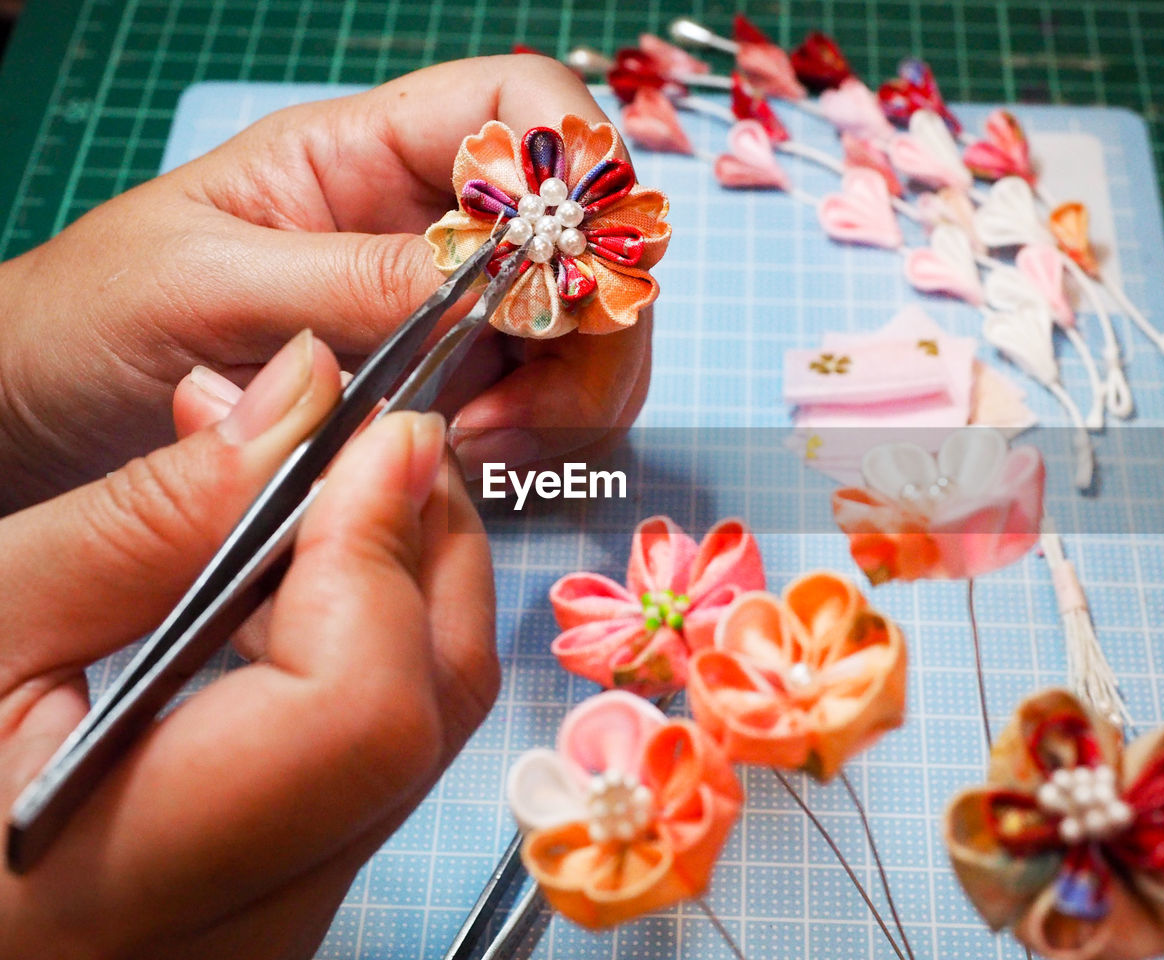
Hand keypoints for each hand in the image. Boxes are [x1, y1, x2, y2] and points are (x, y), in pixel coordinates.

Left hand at [0, 55, 650, 511]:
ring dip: (577, 386)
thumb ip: (349, 279)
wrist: (52, 418)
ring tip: (491, 444)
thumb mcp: (205, 283)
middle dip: (596, 310)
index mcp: (364, 154)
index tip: (569, 254)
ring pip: (584, 323)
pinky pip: (546, 395)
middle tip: (538, 390)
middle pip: (586, 229)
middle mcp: (427, 225)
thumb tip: (495, 283)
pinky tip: (481, 459)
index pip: (516, 103)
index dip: (574, 156)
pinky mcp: (451, 385)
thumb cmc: (96, 318)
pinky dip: (547, 431)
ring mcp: (450, 309)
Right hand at [0, 334, 497, 958]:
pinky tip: (298, 564)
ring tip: (315, 478)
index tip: (375, 429)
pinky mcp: (306, 873)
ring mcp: (295, 907)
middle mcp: (257, 920)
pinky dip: (372, 621)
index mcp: (132, 885)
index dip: (383, 550)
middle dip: (424, 535)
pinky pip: (391, 735)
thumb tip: (312, 395)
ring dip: (402, 567)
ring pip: (432, 716)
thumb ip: (153, 519)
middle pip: (432, 703)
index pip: (361, 713)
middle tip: (360, 428)